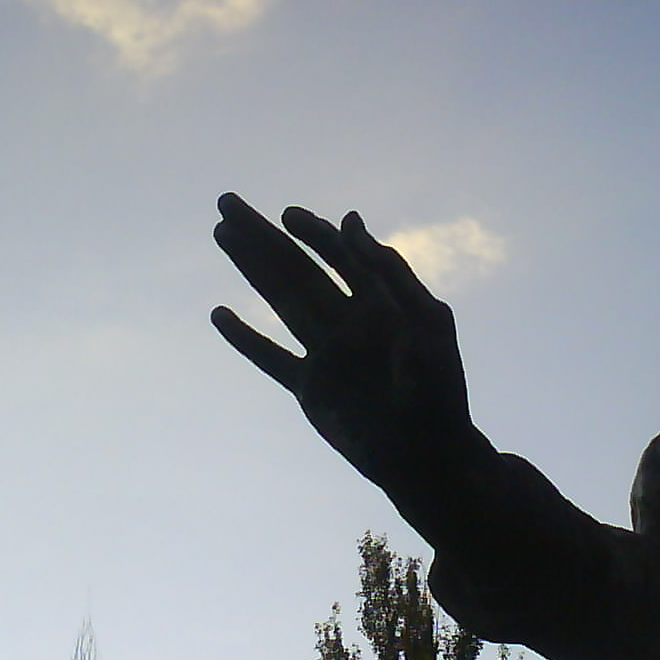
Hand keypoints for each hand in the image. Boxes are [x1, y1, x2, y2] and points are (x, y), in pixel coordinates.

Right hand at [211, 193, 480, 494]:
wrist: (429, 456)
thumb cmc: (439, 390)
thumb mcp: (424, 323)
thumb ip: (387, 274)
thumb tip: (351, 221)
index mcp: (378, 302)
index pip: (338, 254)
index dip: (312, 232)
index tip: (285, 214)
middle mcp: (346, 321)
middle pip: (297, 268)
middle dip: (264, 236)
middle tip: (227, 203)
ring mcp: (325, 354)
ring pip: (279, 301)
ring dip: (250, 267)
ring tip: (222, 235)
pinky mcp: (310, 389)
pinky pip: (271, 358)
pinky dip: (245, 338)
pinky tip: (220, 314)